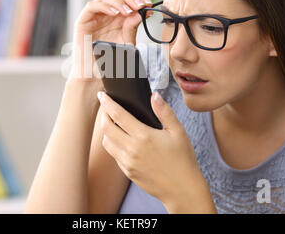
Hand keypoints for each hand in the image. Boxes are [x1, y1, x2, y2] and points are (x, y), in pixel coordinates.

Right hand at [70, 0, 152, 80]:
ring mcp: (94, 16)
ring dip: (118, 0)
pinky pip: (92, 6)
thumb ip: (132, 28)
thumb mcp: (126, 43)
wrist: (93, 75)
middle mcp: (106, 13)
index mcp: (118, 17)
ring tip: (128, 11)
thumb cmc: (109, 61)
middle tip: (140, 6)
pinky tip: (114, 14)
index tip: (148, 5)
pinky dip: (104, 6)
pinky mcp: (83, 21)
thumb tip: (141, 13)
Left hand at [97, 90, 202, 206]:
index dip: (107, 103)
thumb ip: (164, 111)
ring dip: (106, 131)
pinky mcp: (128, 172)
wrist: (182, 189)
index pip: (118, 115)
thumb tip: (154, 95)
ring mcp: (128, 162)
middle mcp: (132, 149)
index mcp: (144, 136)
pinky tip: (123, 142)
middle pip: (106, 128)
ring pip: (107, 143)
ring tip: (113, 124)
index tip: (102, 95)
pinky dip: (114, 145)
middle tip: (106, 109)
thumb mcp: (178, 131)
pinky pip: (114, 156)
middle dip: (103, 115)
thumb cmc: (182, 159)